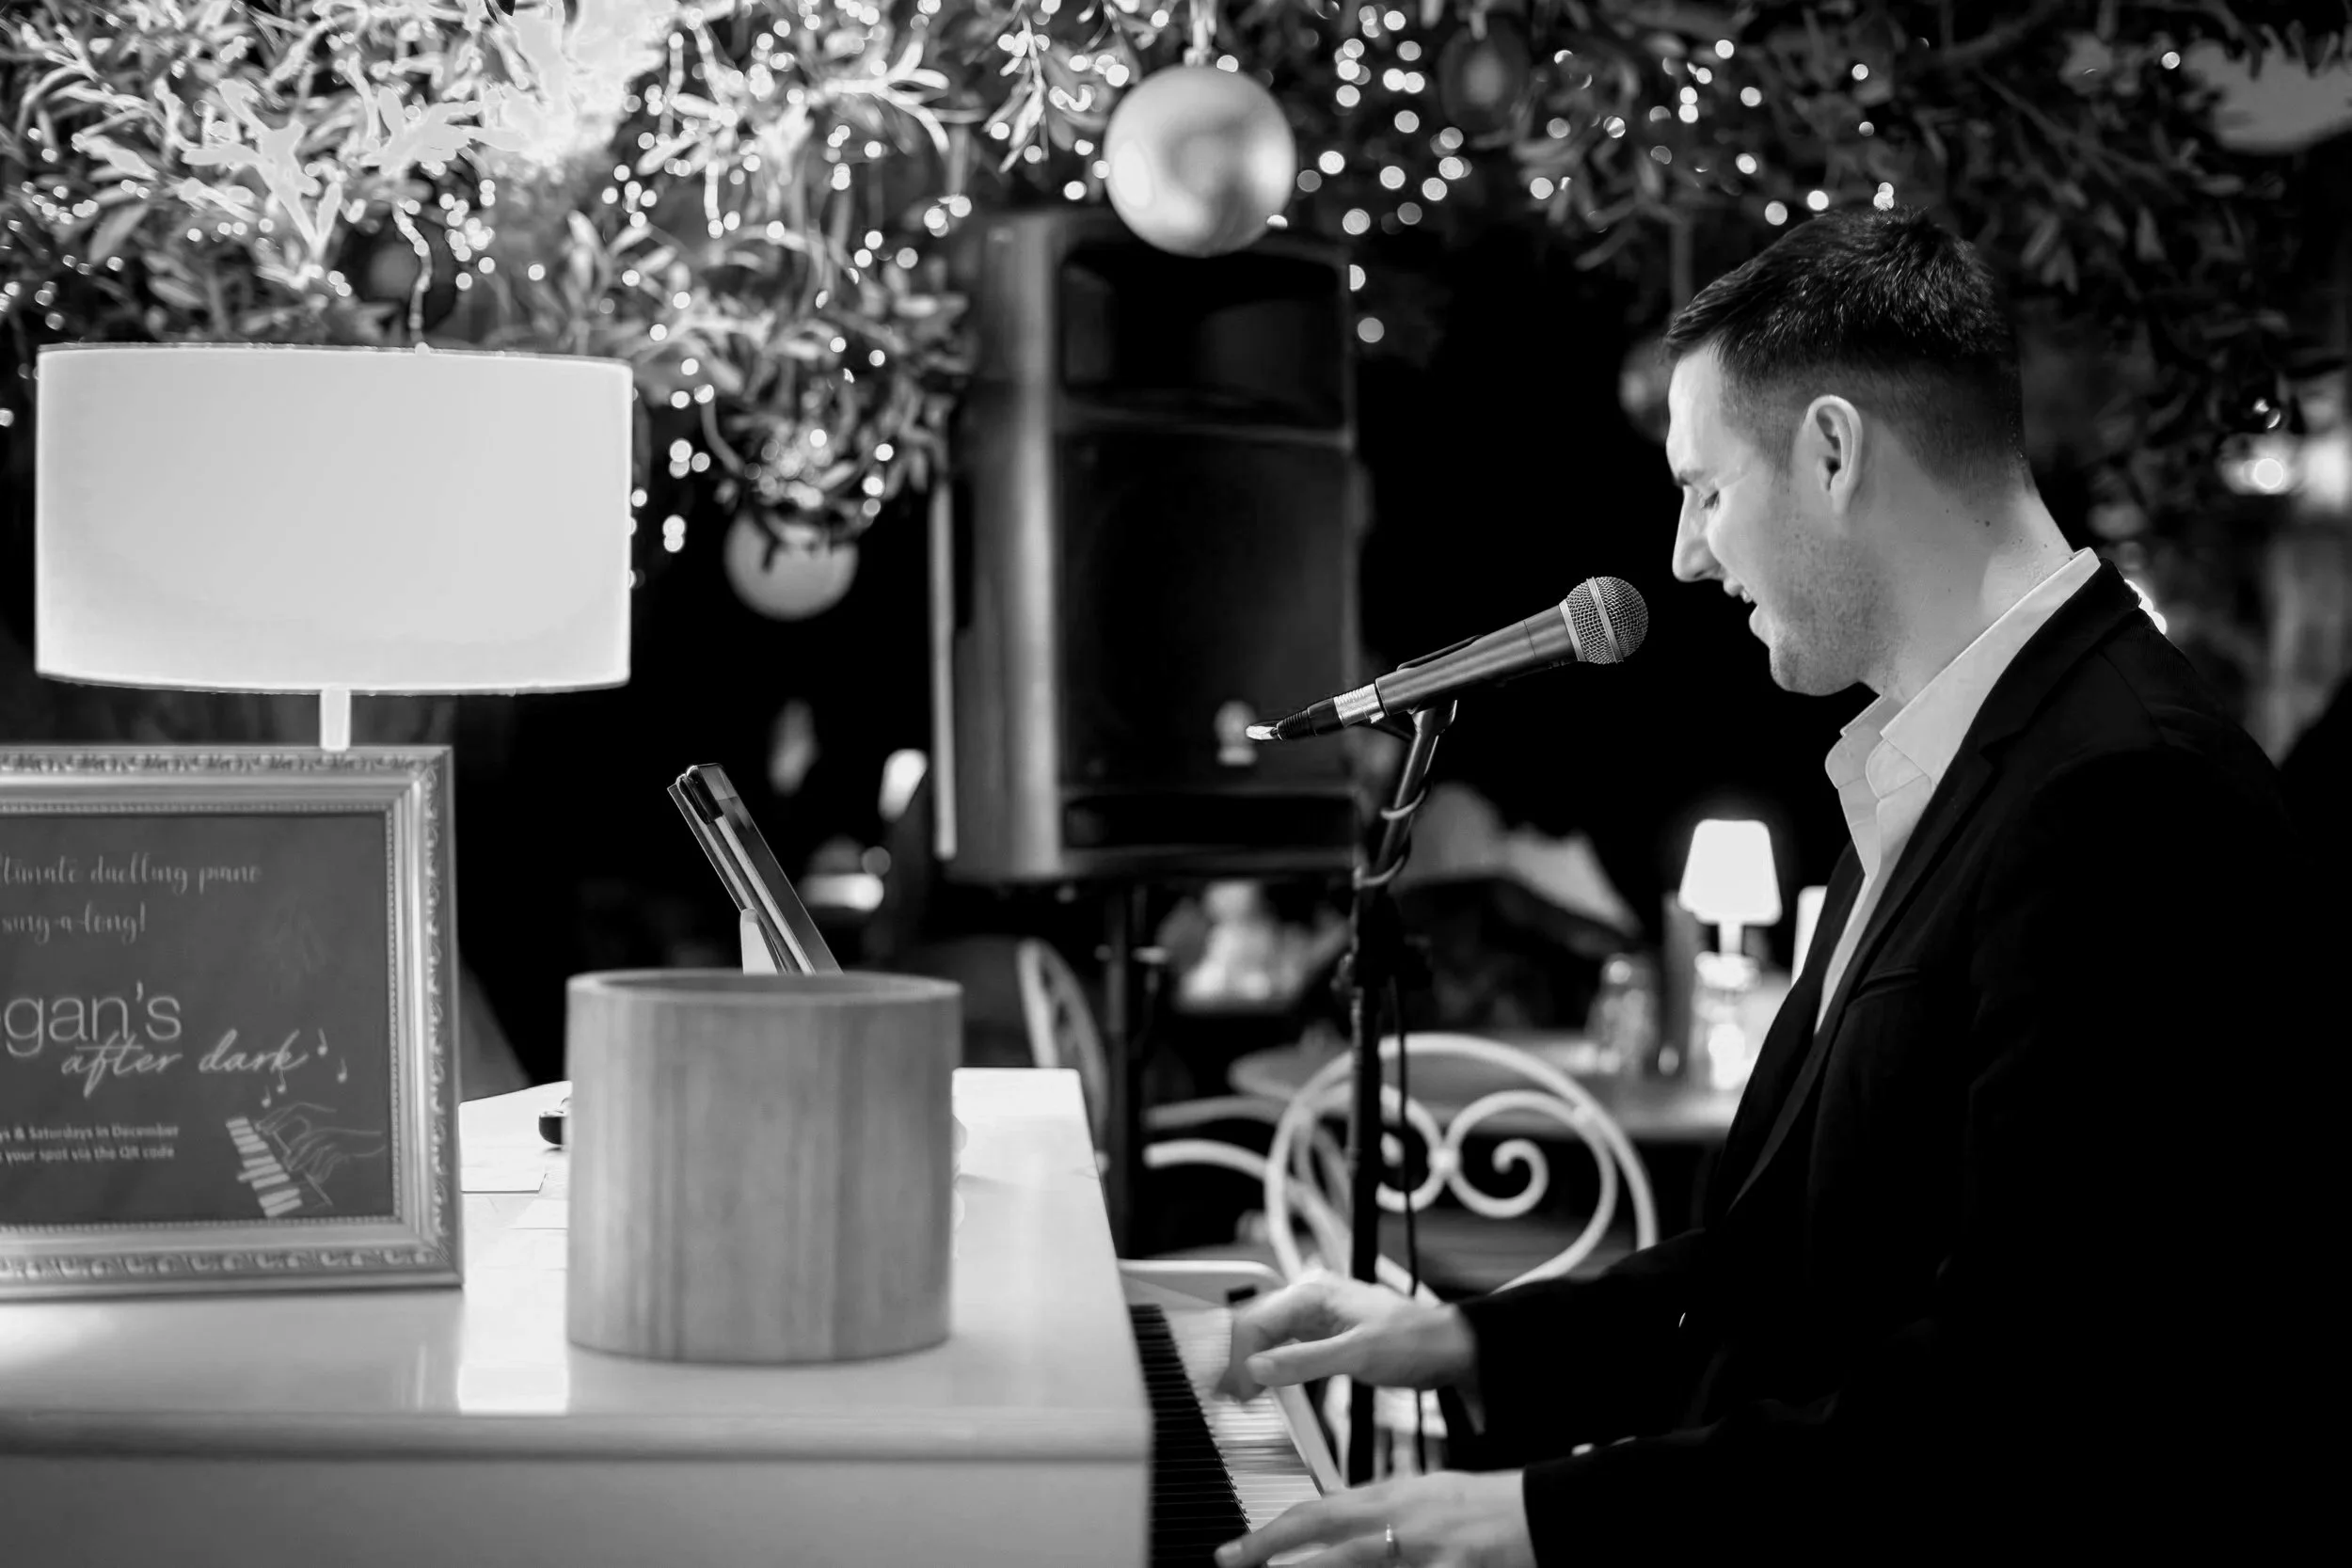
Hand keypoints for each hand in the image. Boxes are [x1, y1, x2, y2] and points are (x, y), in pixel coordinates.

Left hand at [1216, 1471, 1533, 1567]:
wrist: (1537, 1509)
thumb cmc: (1482, 1505)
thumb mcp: (1421, 1496)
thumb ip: (1379, 1511)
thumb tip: (1339, 1523)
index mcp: (1388, 1497)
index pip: (1314, 1514)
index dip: (1270, 1533)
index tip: (1236, 1551)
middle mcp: (1397, 1517)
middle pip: (1320, 1531)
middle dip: (1268, 1548)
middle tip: (1232, 1562)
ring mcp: (1422, 1546)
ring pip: (1352, 1562)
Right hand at [1223, 1272, 1476, 1400]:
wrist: (1448, 1349)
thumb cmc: (1414, 1341)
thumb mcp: (1357, 1355)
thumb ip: (1303, 1361)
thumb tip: (1256, 1367)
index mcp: (1313, 1291)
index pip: (1257, 1322)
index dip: (1239, 1358)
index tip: (1232, 1391)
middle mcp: (1309, 1297)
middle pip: (1255, 1326)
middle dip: (1236, 1360)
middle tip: (1224, 1395)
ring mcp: (1315, 1315)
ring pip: (1265, 1336)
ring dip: (1249, 1363)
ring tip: (1235, 1393)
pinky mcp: (1322, 1334)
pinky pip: (1283, 1345)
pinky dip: (1269, 1365)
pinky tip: (1261, 1383)